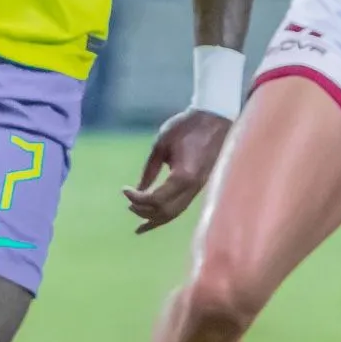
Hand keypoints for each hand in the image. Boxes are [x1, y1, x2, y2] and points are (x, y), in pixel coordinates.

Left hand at [123, 109, 230, 232]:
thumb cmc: (187, 126)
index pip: (156, 199)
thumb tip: (139, 189)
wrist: (215, 118)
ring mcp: (199, 188)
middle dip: (145, 212)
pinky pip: (182, 206)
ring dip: (156, 218)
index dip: (137, 199)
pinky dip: (168, 213)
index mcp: (183, 176)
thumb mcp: (161, 144)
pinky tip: (157, 216)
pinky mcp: (201, 185)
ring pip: (176, 213)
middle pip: (166, 212)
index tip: (125, 190)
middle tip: (129, 205)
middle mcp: (193, 187)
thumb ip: (150, 170)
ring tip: (139, 223)